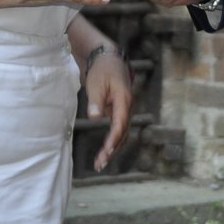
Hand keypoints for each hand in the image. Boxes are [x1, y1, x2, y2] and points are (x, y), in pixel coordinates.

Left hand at [84, 50, 132, 171]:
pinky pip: (119, 129)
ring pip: (122, 133)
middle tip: (100, 164)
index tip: (105, 152)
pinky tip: (105, 151)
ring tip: (100, 163)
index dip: (113, 140)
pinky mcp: (120, 111)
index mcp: (124, 100)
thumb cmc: (102, 70)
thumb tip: (95, 118)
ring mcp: (125, 110)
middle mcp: (128, 107)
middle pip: (123, 133)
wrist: (108, 59)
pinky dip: (113, 141)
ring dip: (113, 149)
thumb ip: (96, 102)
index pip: (120, 124)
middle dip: (112, 150)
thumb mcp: (96, 84)